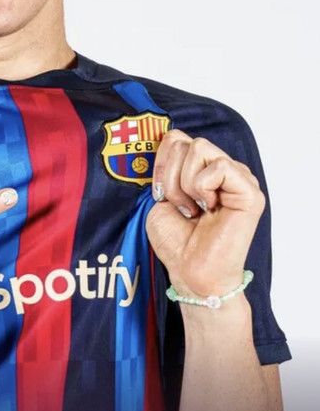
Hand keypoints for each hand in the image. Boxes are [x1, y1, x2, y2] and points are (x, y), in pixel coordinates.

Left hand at [145, 130, 264, 298]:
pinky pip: (220, 166)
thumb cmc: (176, 240)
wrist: (189, 272)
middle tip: (181, 206)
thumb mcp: (161, 195)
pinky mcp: (249, 192)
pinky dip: (203, 187)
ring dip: (184, 183)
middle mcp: (223, 169)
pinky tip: (209, 209)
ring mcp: (238, 178)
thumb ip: (166, 166)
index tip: (161, 194)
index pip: (176, 138)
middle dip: (170, 176)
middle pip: (185, 141)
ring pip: (199, 148)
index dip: (161, 163)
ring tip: (194, 209)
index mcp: (202, 168)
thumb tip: (164, 143)